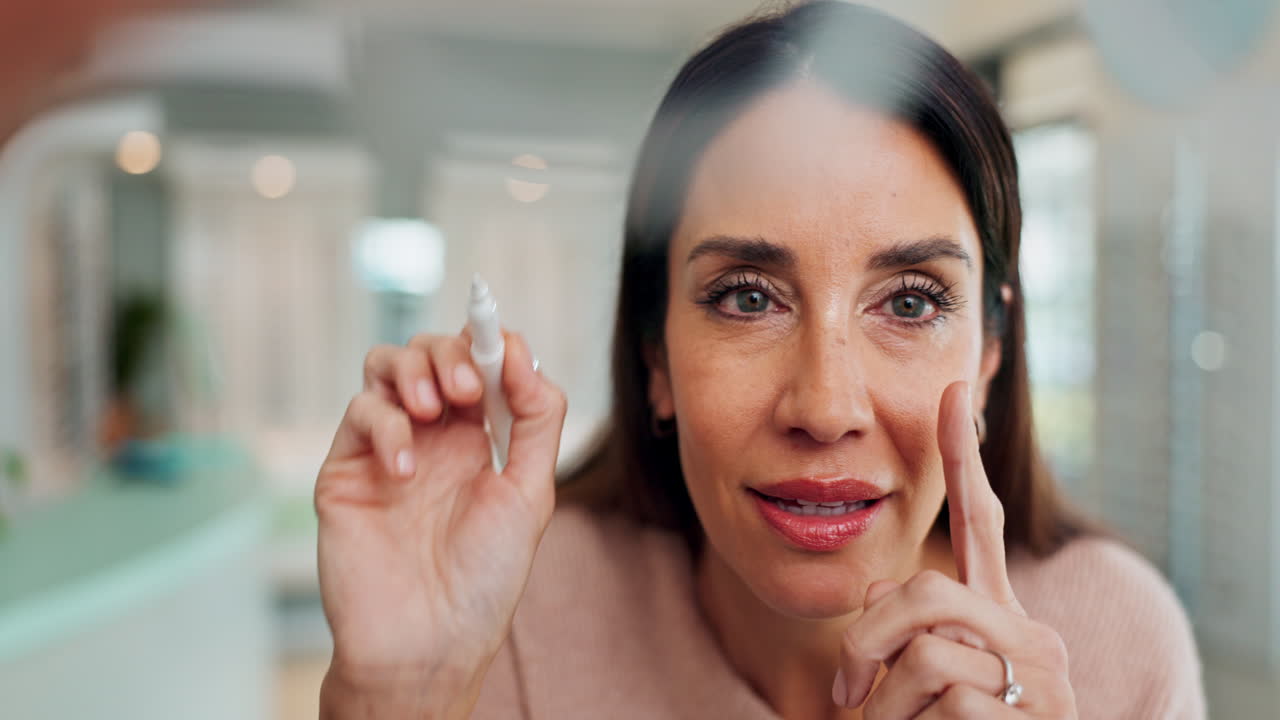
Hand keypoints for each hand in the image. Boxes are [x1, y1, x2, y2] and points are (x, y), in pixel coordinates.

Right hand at [315, 329, 565, 711]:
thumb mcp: (530, 494)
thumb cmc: (484, 578)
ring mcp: (387, 448)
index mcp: (479, 439)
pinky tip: (406, 469)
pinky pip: (359, 414)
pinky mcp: (346, 468)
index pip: (479, 363)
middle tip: (468, 390)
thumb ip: (537, 420)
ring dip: (415, 371)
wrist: (427, 641)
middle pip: (431, 353)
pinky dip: (386, 424)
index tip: (499, 341)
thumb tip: (522, 352)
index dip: (488, 343)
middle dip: (451, 353)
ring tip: (436, 410)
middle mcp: (432, 436)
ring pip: (386, 366)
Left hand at [832, 381, 1075, 717]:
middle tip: (845, 695)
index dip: (963, 458)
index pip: (982, 522)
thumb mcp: (926, 682)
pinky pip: (939, 699)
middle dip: (867, 640)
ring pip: (925, 647)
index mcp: (999, 616)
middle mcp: (1028, 634)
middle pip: (926, 591)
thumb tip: (878, 579)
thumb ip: (913, 629)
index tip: (952, 387)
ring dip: (880, 703)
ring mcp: (1037, 676)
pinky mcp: (1027, 714)